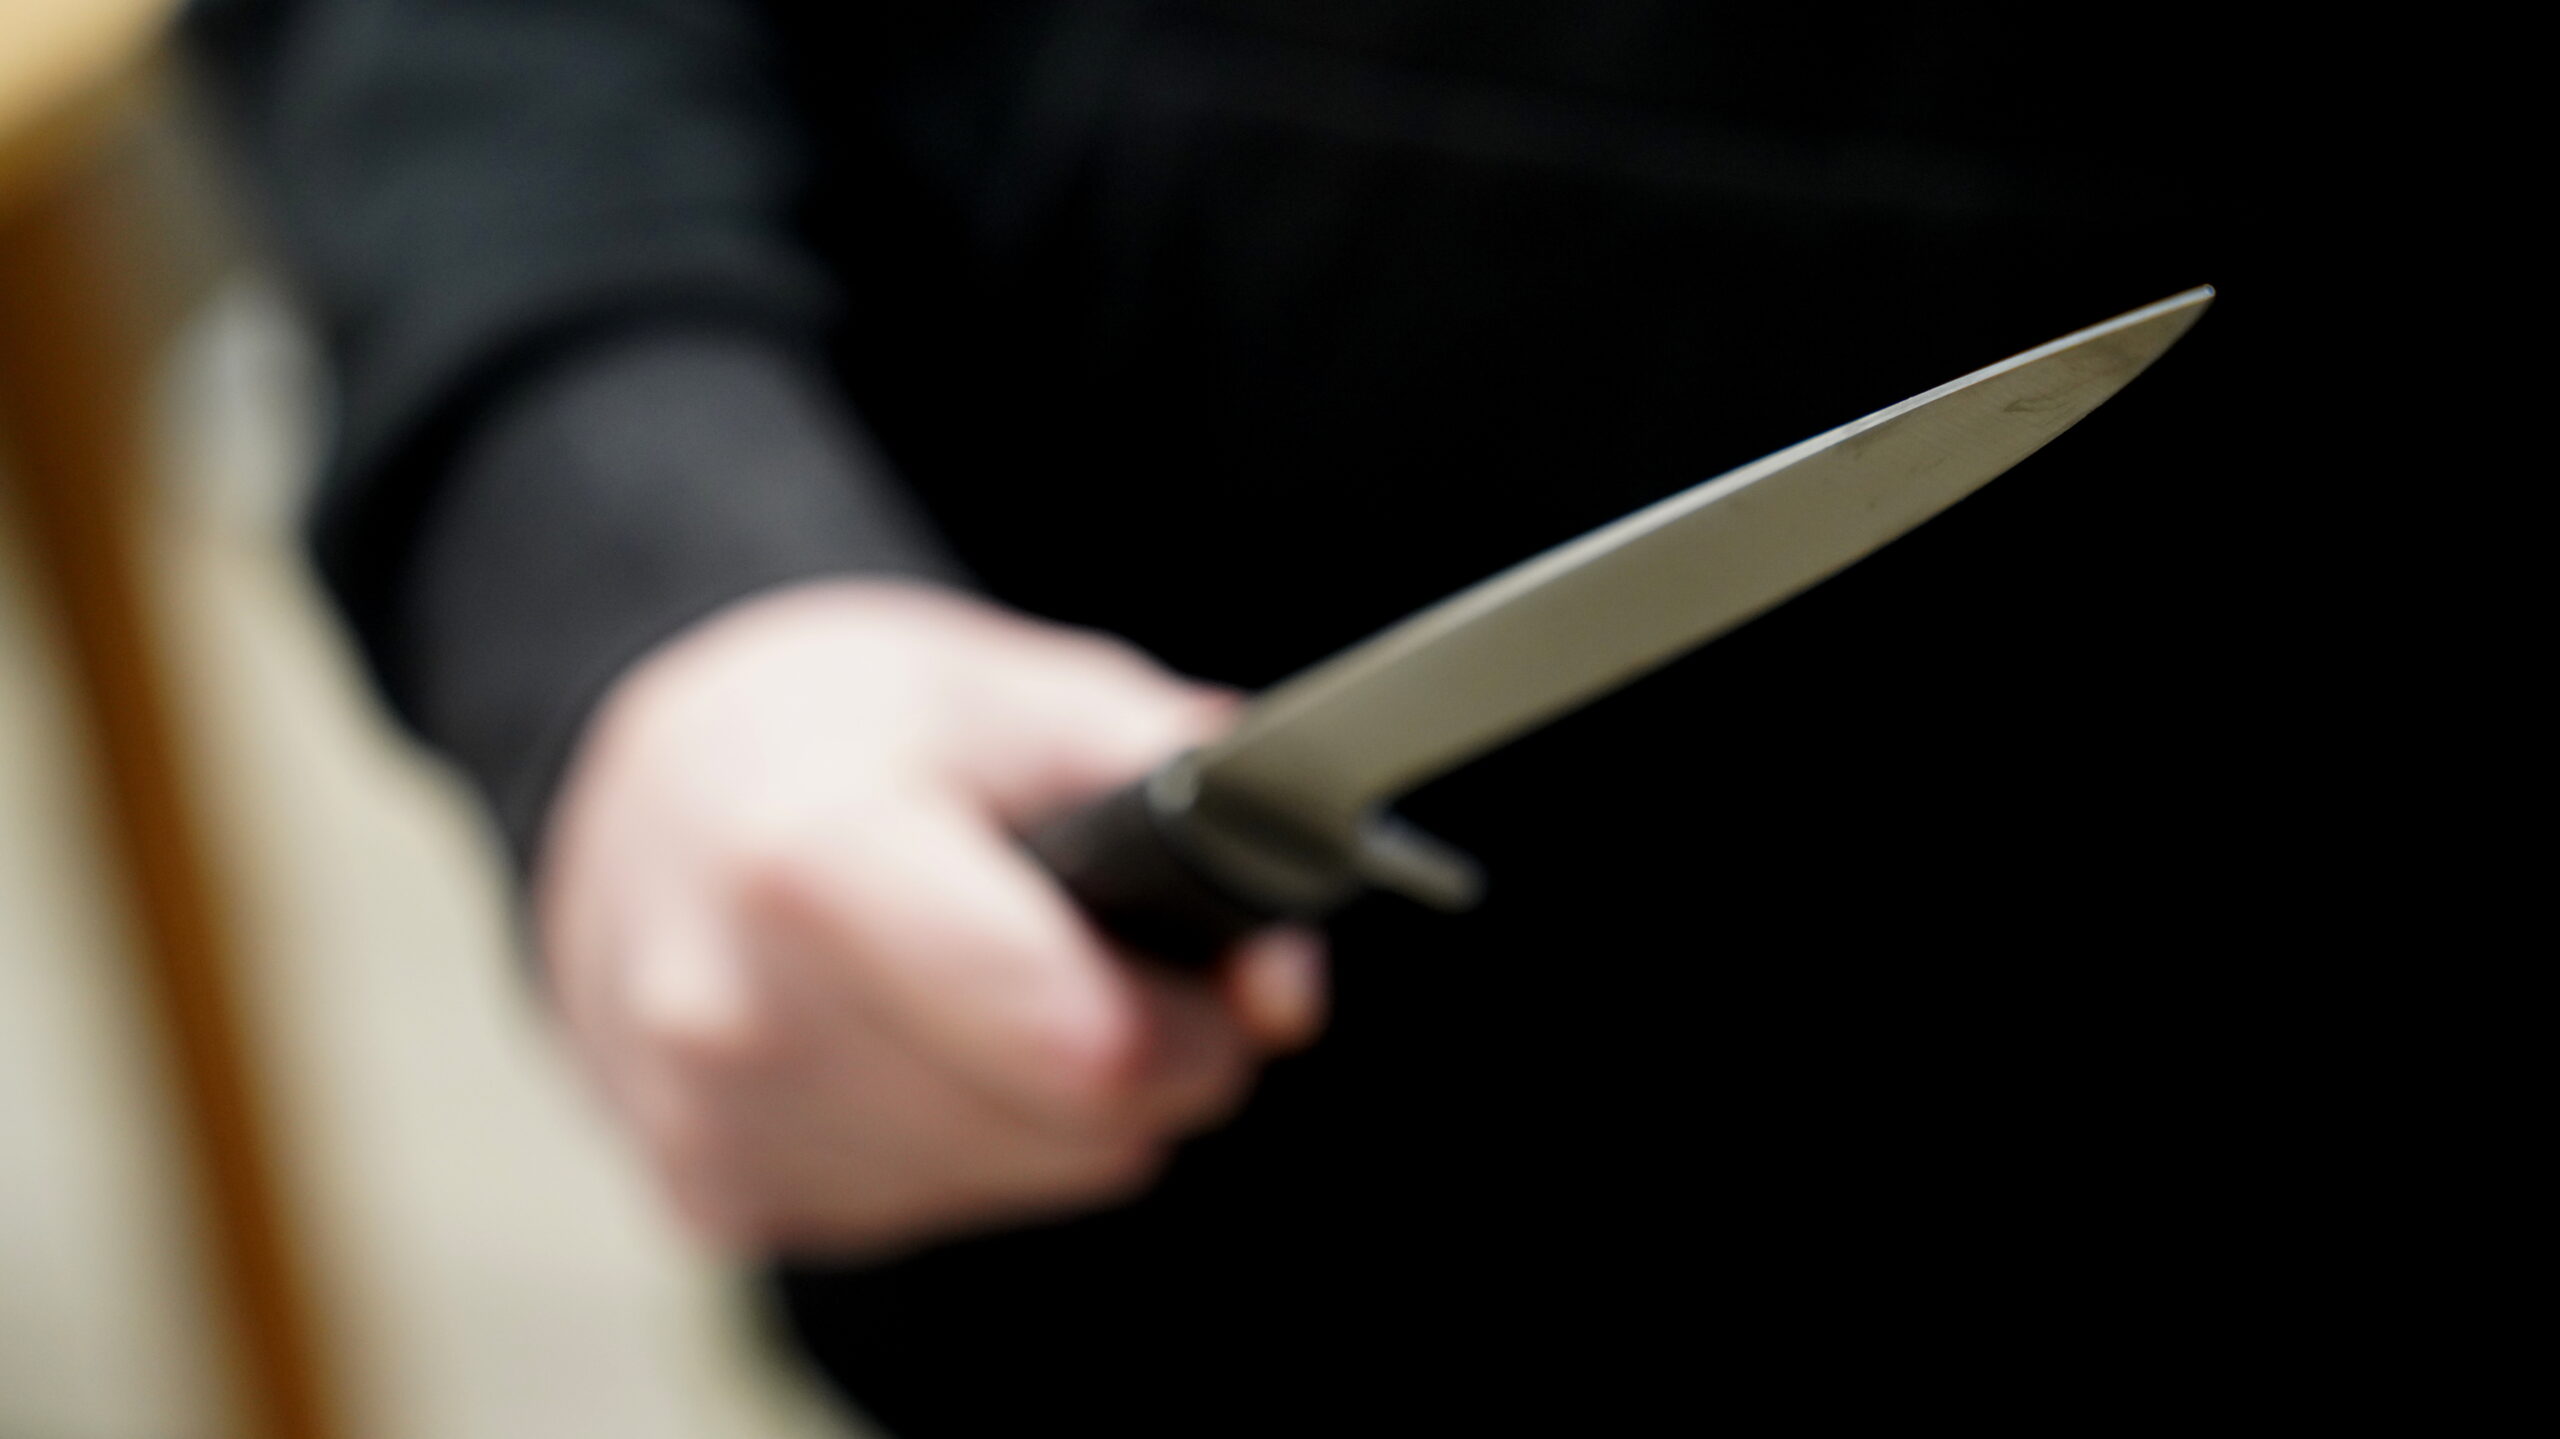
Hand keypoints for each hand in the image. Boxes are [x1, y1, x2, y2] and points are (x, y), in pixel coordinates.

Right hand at [535, 580, 1325, 1253]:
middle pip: (1072, 1125)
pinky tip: (918, 1034)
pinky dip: (970, 1138)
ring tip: (995, 974)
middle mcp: (736, 1013)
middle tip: (1110, 955)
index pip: (1071, 1038)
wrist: (647, 785)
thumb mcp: (1023, 690)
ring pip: (1023, 1179)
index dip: (1188, 1020)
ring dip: (1059, 1101)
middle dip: (1146, 1054)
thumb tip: (1284, 984)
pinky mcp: (713, 1195)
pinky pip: (935, 1209)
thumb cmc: (839, 721)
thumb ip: (1188, 803)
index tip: (1215, 976)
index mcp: (810, 858)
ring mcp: (715, 1122)